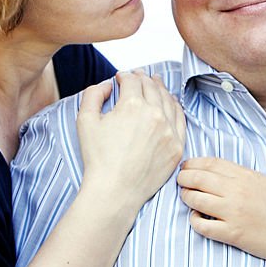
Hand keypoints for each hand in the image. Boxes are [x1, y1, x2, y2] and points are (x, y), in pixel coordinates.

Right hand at [77, 72, 185, 212]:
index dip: (126, 76)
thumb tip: (109, 85)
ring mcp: (169, 130)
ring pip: (168, 100)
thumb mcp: (85, 120)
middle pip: (152, 87)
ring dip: (161, 89)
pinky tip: (171, 103)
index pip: (132, 81)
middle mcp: (154, 114)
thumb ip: (93, 94)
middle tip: (139, 76)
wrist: (114, 191)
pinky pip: (180, 119)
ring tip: (156, 83)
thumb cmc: (97, 158)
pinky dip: (175, 107)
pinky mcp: (177, 145)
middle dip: (143, 78)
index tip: (121, 78)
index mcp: (132, 105)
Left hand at [177, 157, 265, 263]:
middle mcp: (238, 191)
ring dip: (187, 198)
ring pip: (196, 200)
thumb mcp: (262, 182)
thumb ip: (240, 175)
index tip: (186, 166)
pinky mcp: (232, 234)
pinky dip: (195, 221)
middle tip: (181, 181)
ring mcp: (234, 213)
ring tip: (188, 198)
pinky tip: (197, 219)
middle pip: (198, 178)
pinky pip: (202, 226)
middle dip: (184, 178)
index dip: (193, 163)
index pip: (211, 163)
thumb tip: (214, 171)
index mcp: (246, 176)